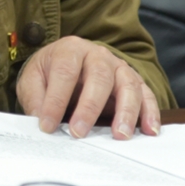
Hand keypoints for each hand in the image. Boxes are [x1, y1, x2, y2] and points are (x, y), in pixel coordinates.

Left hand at [16, 36, 159, 139]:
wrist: (69, 62)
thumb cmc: (51, 71)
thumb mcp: (34, 79)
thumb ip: (35, 97)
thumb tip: (39, 120)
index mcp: (71, 49)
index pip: (65, 73)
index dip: (55, 100)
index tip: (47, 126)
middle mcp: (98, 55)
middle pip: (99, 77)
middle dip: (89, 107)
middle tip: (79, 132)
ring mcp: (119, 67)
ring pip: (127, 85)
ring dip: (126, 112)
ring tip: (120, 136)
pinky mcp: (133, 81)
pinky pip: (146, 94)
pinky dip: (150, 112)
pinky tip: (150, 130)